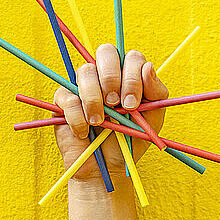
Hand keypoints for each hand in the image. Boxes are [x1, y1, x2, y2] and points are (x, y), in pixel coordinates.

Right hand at [53, 44, 168, 180]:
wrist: (107, 167)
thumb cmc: (130, 140)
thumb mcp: (152, 118)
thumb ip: (155, 92)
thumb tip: (147, 66)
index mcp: (128, 75)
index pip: (131, 57)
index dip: (132, 76)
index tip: (132, 104)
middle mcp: (105, 75)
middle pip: (105, 51)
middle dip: (112, 77)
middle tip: (116, 104)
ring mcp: (83, 85)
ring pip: (85, 71)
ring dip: (94, 99)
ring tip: (100, 122)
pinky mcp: (63, 100)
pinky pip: (68, 97)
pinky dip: (78, 117)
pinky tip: (85, 132)